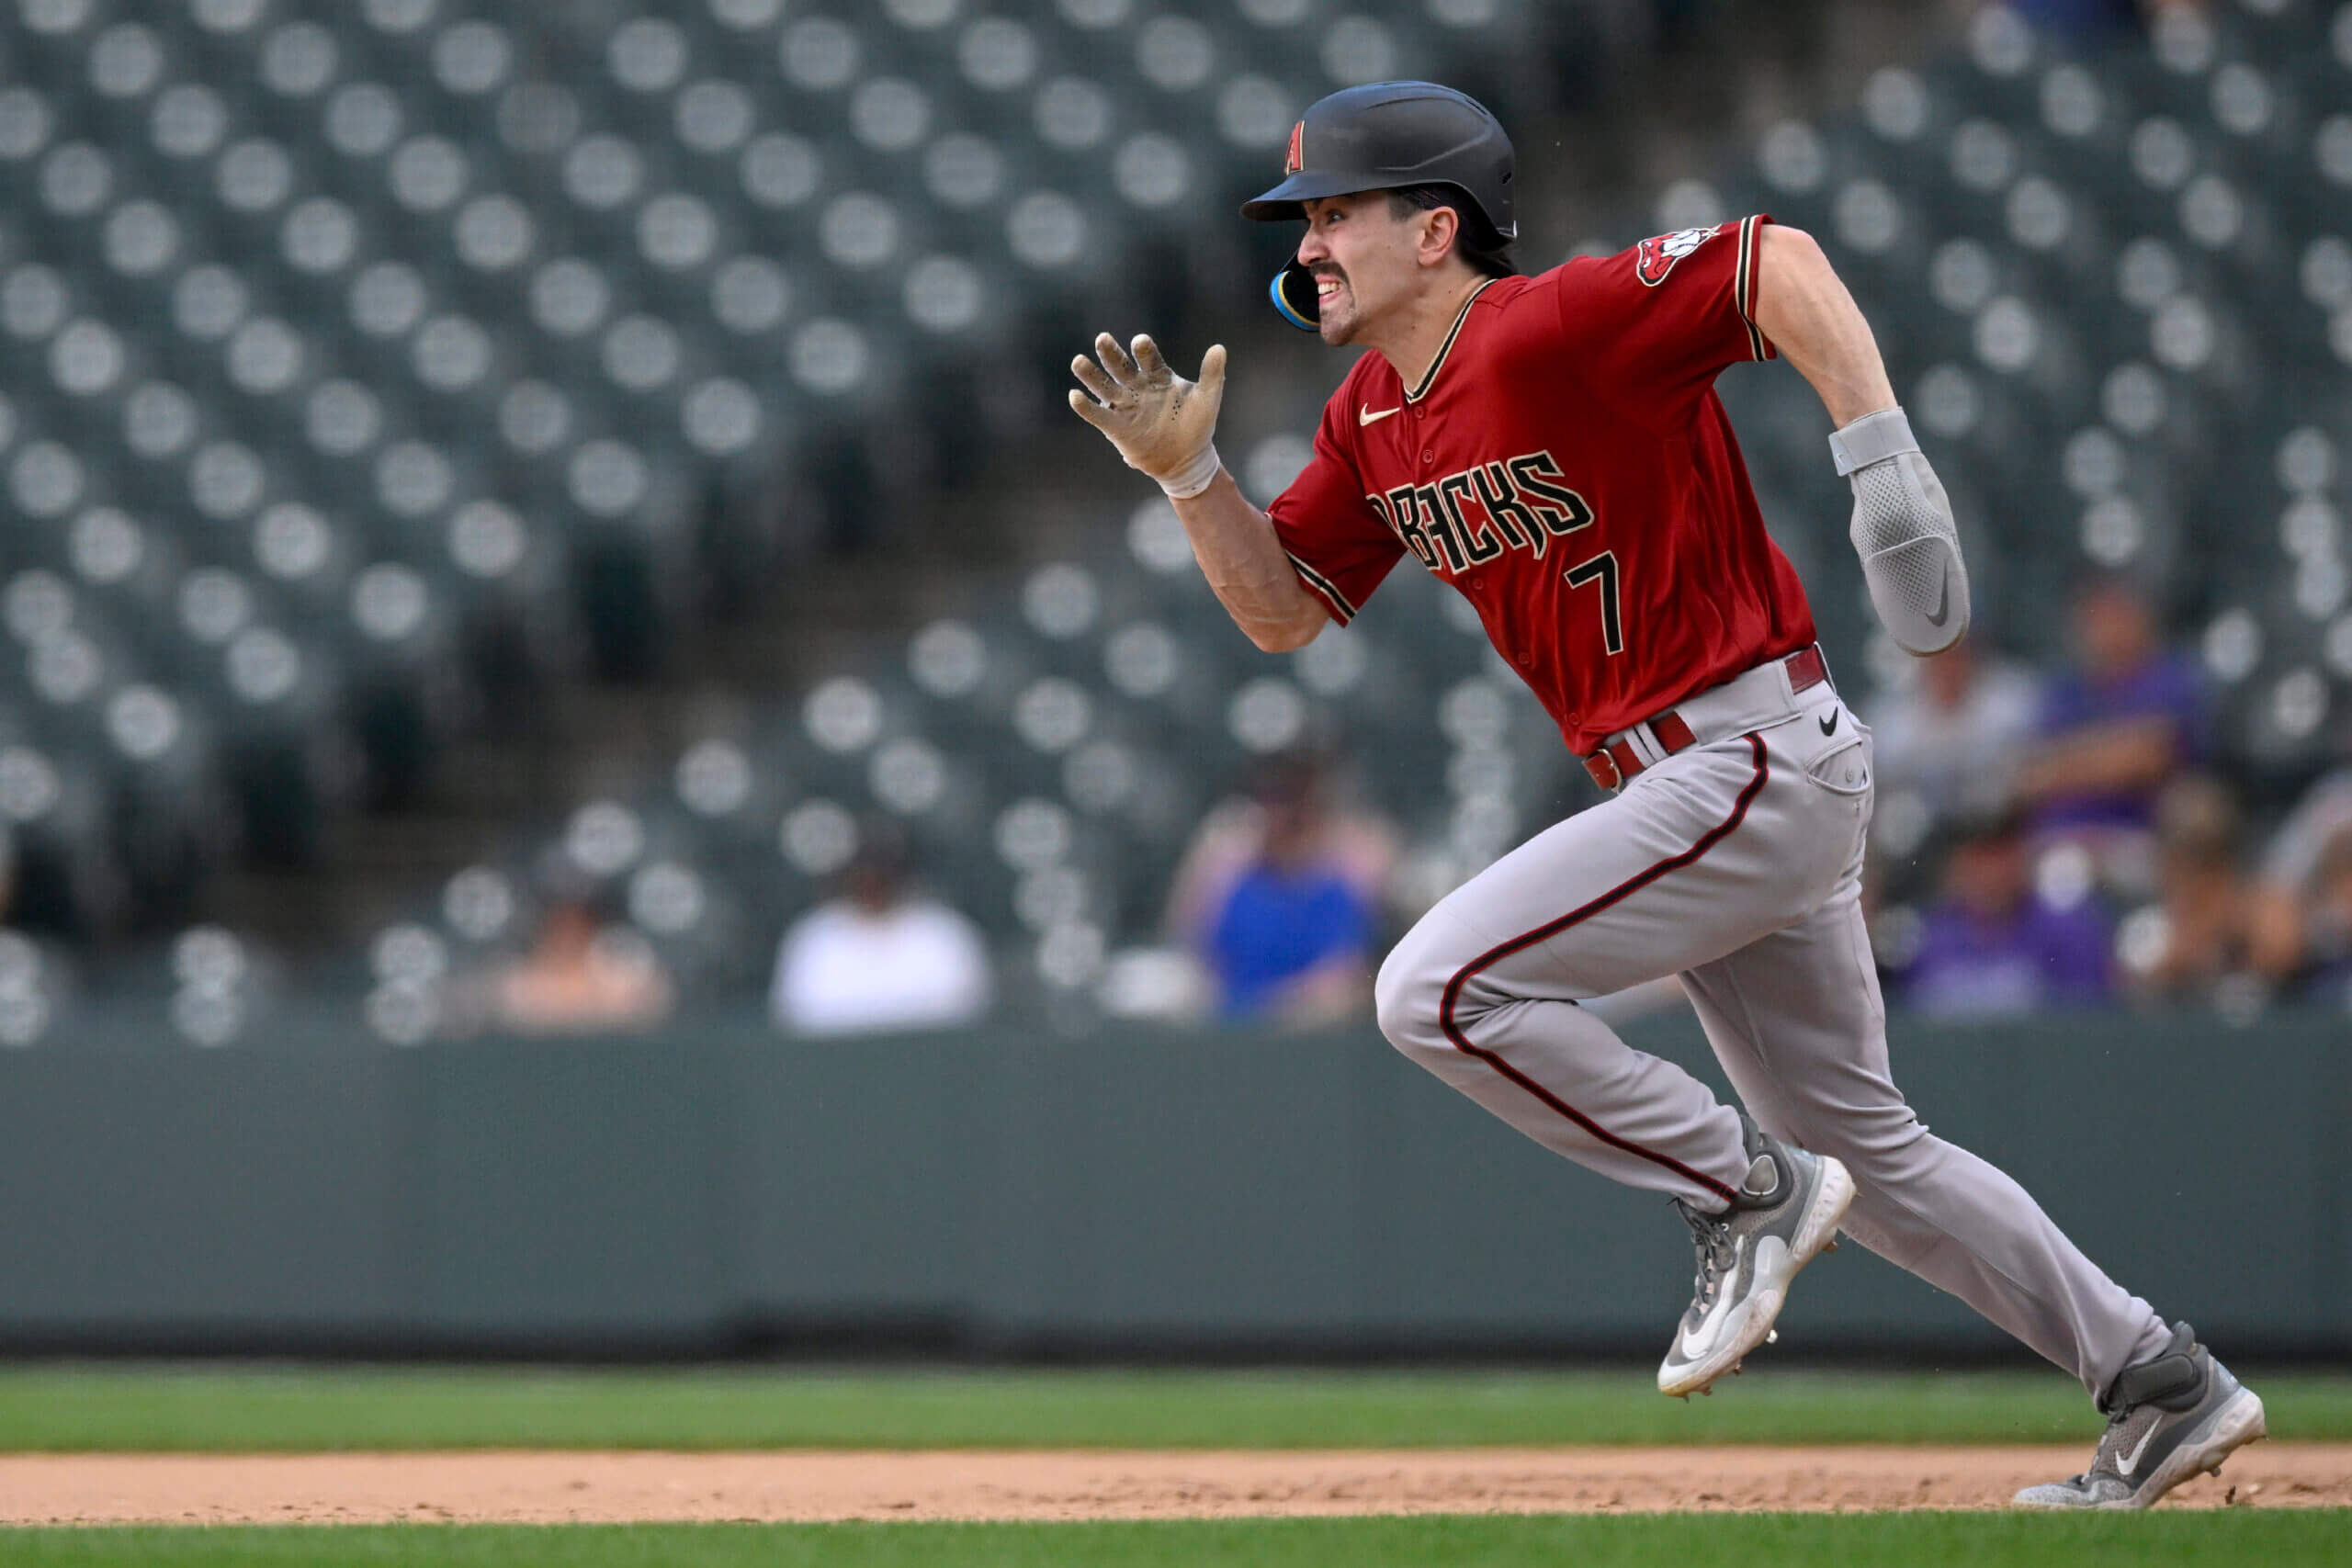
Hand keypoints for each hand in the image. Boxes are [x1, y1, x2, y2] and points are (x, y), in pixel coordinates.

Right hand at [1068, 333, 1226, 497]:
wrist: (1187, 460)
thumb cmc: (1197, 425)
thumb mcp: (1208, 399)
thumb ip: (1212, 374)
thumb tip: (1219, 348)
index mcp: (1158, 376)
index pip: (1148, 358)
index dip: (1144, 350)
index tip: (1139, 342)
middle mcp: (1138, 387)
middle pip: (1121, 366)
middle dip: (1111, 353)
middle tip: (1102, 339)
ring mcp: (1126, 406)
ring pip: (1104, 386)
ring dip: (1091, 375)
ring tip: (1078, 361)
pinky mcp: (1117, 427)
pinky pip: (1098, 416)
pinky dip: (1086, 407)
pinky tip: (1074, 396)